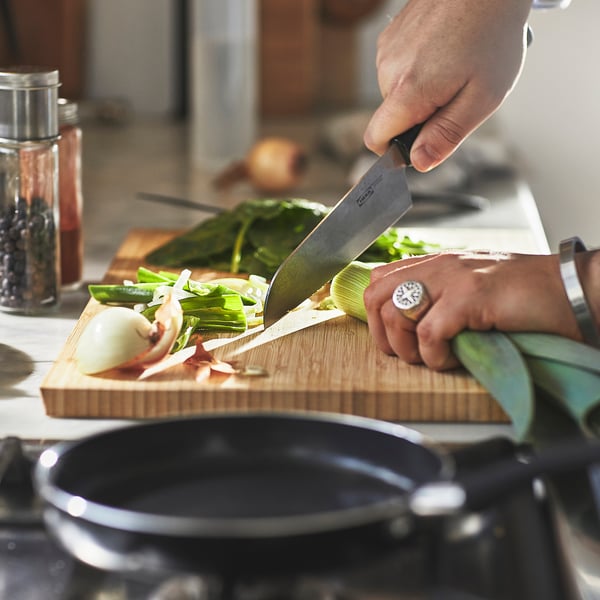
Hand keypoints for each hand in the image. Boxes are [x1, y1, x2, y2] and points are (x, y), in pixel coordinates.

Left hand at [363, 251, 580, 369]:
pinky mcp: (470, 297)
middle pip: (376, 297)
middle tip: (408, 354)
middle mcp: (438, 265)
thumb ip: (439, 295)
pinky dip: (434, 356)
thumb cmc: (523, 296)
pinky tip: (452, 359)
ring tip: (433, 358)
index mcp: (435, 263)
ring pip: (396, 315)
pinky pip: (428, 333)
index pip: (379, 281)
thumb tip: (406, 321)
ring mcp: (453, 278)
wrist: (570, 289)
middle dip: (383, 335)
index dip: (375, 315)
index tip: (392, 339)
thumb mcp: (471, 288)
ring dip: (409, 349)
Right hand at [364, 0, 530, 170]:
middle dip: (419, 116)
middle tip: (455, 94)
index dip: (396, 149)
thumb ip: (446, 136)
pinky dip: (418, 68)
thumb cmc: (492, 35)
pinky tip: (443, 50)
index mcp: (407, 91)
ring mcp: (387, 50)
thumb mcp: (481, 98)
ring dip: (421, 91)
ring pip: (395, 93)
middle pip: (390, 117)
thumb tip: (418, 162)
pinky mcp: (391, 35)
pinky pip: (397, 69)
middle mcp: (388, 70)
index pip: (376, 139)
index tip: (421, 141)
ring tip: (453, 66)